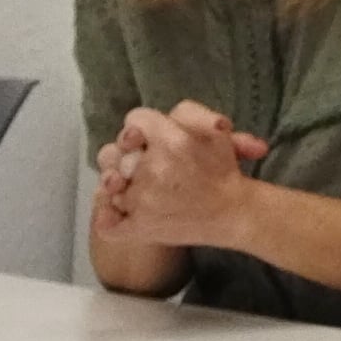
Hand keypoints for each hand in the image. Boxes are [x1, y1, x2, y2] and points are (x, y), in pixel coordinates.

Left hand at [92, 101, 267, 253]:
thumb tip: (161, 118)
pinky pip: (107, 222)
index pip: (134, 120)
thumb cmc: (223, 170)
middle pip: (113, 151)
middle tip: (140, 162)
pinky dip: (107, 216)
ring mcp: (143, 200)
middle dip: (125, 154)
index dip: (140, 127)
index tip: (148, 137)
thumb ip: (189, 112)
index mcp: (172, 140)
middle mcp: (153, 168)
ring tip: (131, 185)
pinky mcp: (140, 228)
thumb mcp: (216, 129)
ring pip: (108, 183)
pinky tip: (116, 209)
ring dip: (117, 183)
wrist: (234, 213)